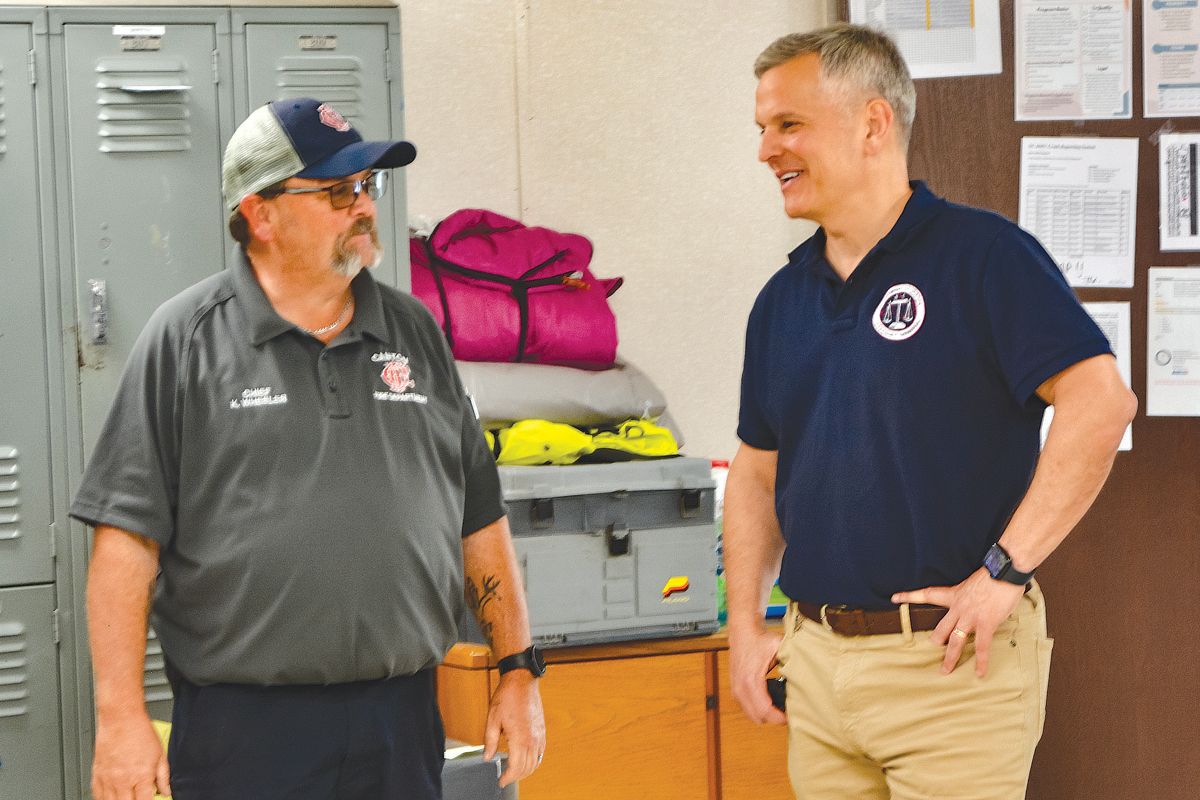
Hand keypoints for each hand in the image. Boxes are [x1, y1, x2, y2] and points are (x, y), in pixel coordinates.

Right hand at [91, 712, 170, 799]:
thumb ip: (163, 776)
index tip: (151, 799)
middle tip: (138, 796)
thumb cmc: (140, 732)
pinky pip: (97, 795)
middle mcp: (123, 781)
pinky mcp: (97, 775)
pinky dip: (104, 799)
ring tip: (127, 796)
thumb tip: (166, 791)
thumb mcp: (160, 754)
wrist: (120, 719)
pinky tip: (112, 797)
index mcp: (141, 776)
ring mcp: (108, 779)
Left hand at [483, 670, 546, 786]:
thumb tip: (487, 756)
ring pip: (536, 762)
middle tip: (506, 777)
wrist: (521, 681)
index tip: (501, 781)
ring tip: (515, 771)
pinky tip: (526, 758)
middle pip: (528, 768)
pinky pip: (541, 752)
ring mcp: (540, 735)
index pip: (516, 767)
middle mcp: (533, 739)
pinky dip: (534, 760)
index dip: (508, 777)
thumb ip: (489, 741)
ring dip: (526, 770)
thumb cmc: (508, 696)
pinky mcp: (542, 730)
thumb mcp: (492, 719)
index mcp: (520, 738)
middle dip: (516, 777)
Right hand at [728, 627, 786, 724]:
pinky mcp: (735, 690)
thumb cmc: (759, 640)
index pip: (764, 710)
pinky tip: (769, 703)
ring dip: (765, 716)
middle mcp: (740, 688)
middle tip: (787, 713)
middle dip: (774, 719)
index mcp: (750, 680)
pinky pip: (746, 709)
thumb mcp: (778, 647)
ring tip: (779, 709)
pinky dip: (757, 710)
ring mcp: (736, 690)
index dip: (779, 718)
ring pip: (751, 715)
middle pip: (757, 717)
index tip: (790, 716)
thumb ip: (792, 658)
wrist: (742, 633)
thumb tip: (807, 670)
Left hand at [892, 567, 1025, 676]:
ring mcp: (970, 617)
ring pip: (956, 640)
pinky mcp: (985, 624)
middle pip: (941, 627)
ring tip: (945, 669)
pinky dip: (980, 661)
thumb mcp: (973, 583)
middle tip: (932, 647)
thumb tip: (975, 604)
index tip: (895, 598)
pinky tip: (978, 672)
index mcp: (954, 594)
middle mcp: (958, 607)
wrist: (1004, 571)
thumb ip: (969, 597)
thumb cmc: (993, 575)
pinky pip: (981, 647)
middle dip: (936, 639)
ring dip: (950, 657)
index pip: (927, 594)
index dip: (910, 596)